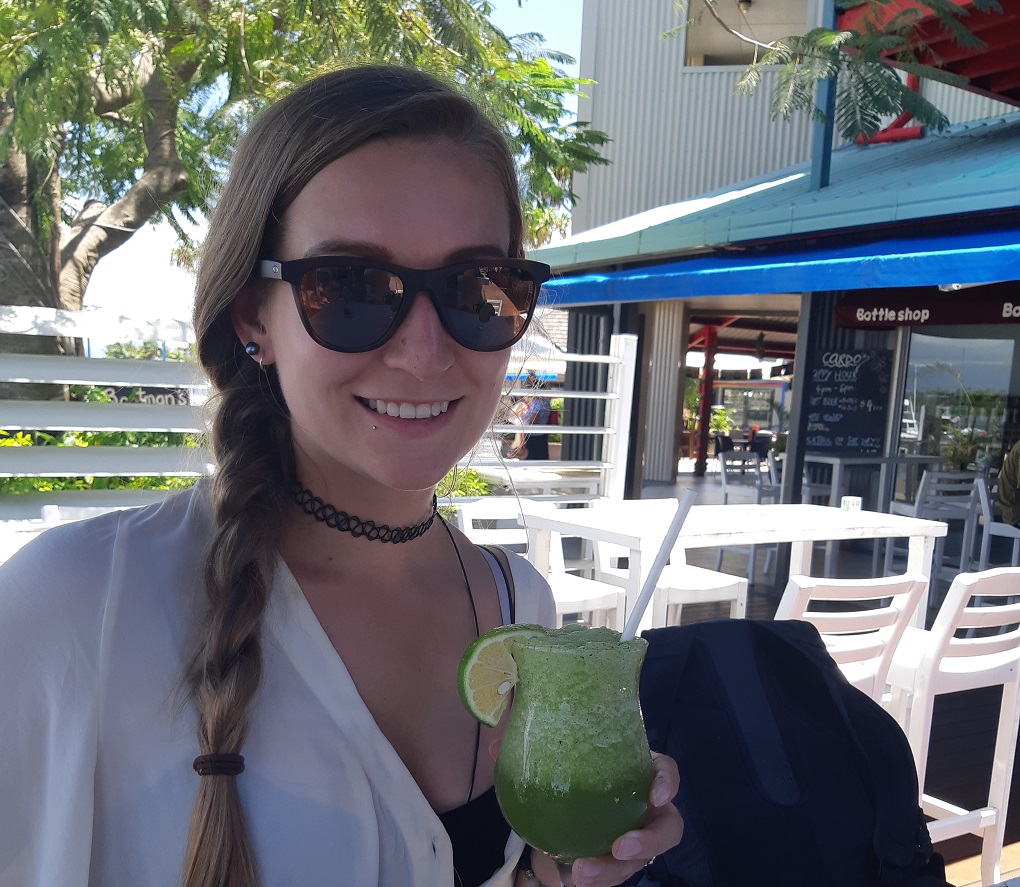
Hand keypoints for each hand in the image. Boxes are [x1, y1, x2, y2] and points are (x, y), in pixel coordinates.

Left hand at [565, 753, 682, 886]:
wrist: (562, 796)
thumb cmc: (574, 765)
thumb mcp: (574, 750)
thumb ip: (568, 743)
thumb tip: (539, 719)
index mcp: (642, 773)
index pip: (665, 771)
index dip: (667, 783)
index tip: (656, 796)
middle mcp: (648, 807)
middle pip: (666, 828)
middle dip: (648, 842)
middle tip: (619, 848)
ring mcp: (637, 837)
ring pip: (639, 859)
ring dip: (613, 869)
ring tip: (582, 872)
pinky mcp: (619, 861)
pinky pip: (615, 874)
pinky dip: (598, 879)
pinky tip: (577, 878)